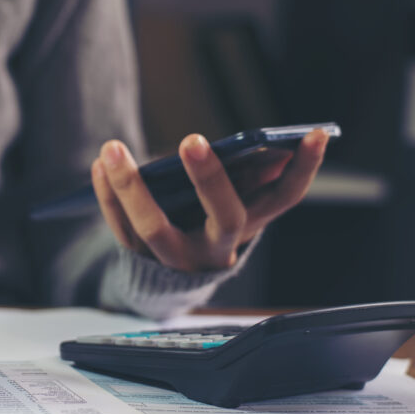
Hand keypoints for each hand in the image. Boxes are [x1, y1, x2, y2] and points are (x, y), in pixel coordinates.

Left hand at [91, 129, 329, 272]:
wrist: (166, 280)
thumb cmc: (202, 218)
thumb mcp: (229, 201)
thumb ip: (246, 178)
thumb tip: (264, 150)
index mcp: (250, 225)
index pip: (285, 197)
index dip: (304, 168)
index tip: (316, 133)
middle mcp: (219, 247)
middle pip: (223, 216)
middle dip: (210, 179)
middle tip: (192, 140)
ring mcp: (179, 258)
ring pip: (154, 227)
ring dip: (131, 185)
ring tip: (112, 148)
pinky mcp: (141, 260)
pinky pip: (120, 228)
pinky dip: (107, 196)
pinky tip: (98, 167)